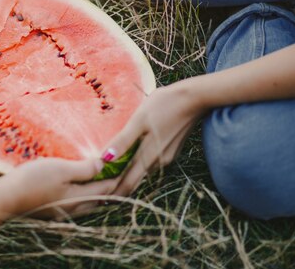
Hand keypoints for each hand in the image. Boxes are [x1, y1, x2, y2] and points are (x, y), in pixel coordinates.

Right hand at [2, 157, 116, 217]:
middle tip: (118, 170)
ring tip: (101, 177)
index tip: (127, 162)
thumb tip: (104, 165)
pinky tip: (77, 186)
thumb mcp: (61, 169)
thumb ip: (84, 169)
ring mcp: (62, 212)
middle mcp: (74, 209)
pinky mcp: (52, 211)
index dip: (119, 175)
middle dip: (111, 185)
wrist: (5, 199)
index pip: (107, 188)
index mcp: (80, 198)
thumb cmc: (32, 180)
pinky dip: (84, 194)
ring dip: (97, 191)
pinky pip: (76, 203)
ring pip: (88, 203)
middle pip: (100, 198)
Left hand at [102, 81, 205, 195]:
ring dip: (128, 176)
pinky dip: (138, 165)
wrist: (195, 98)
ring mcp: (167, 157)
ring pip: (143, 172)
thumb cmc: (165, 105)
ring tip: (111, 175)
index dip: (112, 192)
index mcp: (148, 157)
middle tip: (100, 189)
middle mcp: (159, 162)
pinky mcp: (171, 150)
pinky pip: (151, 163)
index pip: (127, 185)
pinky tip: (131, 158)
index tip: (98, 196)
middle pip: (135, 181)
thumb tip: (104, 159)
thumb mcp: (139, 120)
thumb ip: (123, 141)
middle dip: (118, 187)